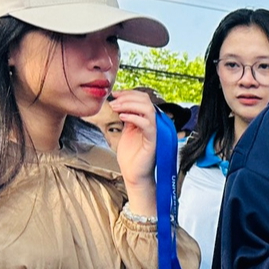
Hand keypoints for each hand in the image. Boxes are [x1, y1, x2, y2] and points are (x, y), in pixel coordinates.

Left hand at [110, 90, 158, 211]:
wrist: (133, 174)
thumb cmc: (131, 156)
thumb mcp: (127, 131)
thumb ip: (128, 117)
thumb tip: (121, 103)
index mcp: (148, 120)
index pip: (143, 99)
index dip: (129, 93)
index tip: (115, 94)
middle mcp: (154, 124)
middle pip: (146, 101)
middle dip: (127, 98)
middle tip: (113, 101)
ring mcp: (155, 132)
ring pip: (148, 109)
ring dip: (129, 105)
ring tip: (116, 108)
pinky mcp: (153, 141)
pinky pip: (147, 124)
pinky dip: (134, 117)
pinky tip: (122, 117)